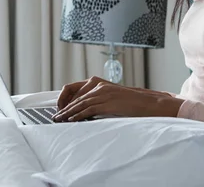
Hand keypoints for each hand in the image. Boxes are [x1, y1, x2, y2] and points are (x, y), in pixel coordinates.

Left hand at [53, 76, 183, 121]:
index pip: (75, 88)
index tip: (60, 108)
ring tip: (59, 120)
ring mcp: (103, 93)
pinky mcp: (107, 102)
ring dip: (68, 113)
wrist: (148, 103)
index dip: (65, 98)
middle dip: (64, 108)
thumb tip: (84, 111)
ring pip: (80, 103)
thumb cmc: (132, 103)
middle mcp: (99, 86)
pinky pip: (89, 109)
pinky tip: (72, 120)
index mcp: (99, 83)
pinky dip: (78, 115)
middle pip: (75, 97)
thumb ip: (99, 101)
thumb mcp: (112, 98)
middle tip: (55, 116)